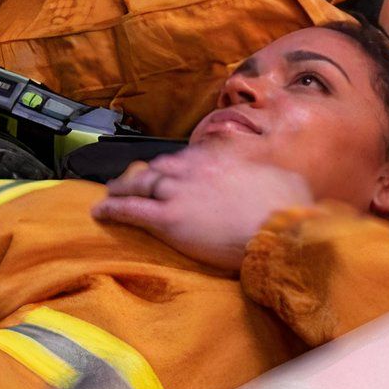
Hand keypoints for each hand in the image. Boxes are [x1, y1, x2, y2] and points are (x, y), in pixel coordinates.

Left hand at [91, 150, 313, 272]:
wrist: (280, 231)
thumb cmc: (289, 208)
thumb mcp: (283, 179)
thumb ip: (268, 175)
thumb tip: (275, 179)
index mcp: (222, 158)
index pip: (188, 156)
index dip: (175, 165)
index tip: (169, 169)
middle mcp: (194, 169)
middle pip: (160, 167)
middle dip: (144, 173)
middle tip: (133, 179)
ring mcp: (178, 192)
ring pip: (140, 183)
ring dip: (122, 186)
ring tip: (111, 191)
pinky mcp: (167, 219)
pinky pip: (131, 210)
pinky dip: (112, 209)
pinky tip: (99, 212)